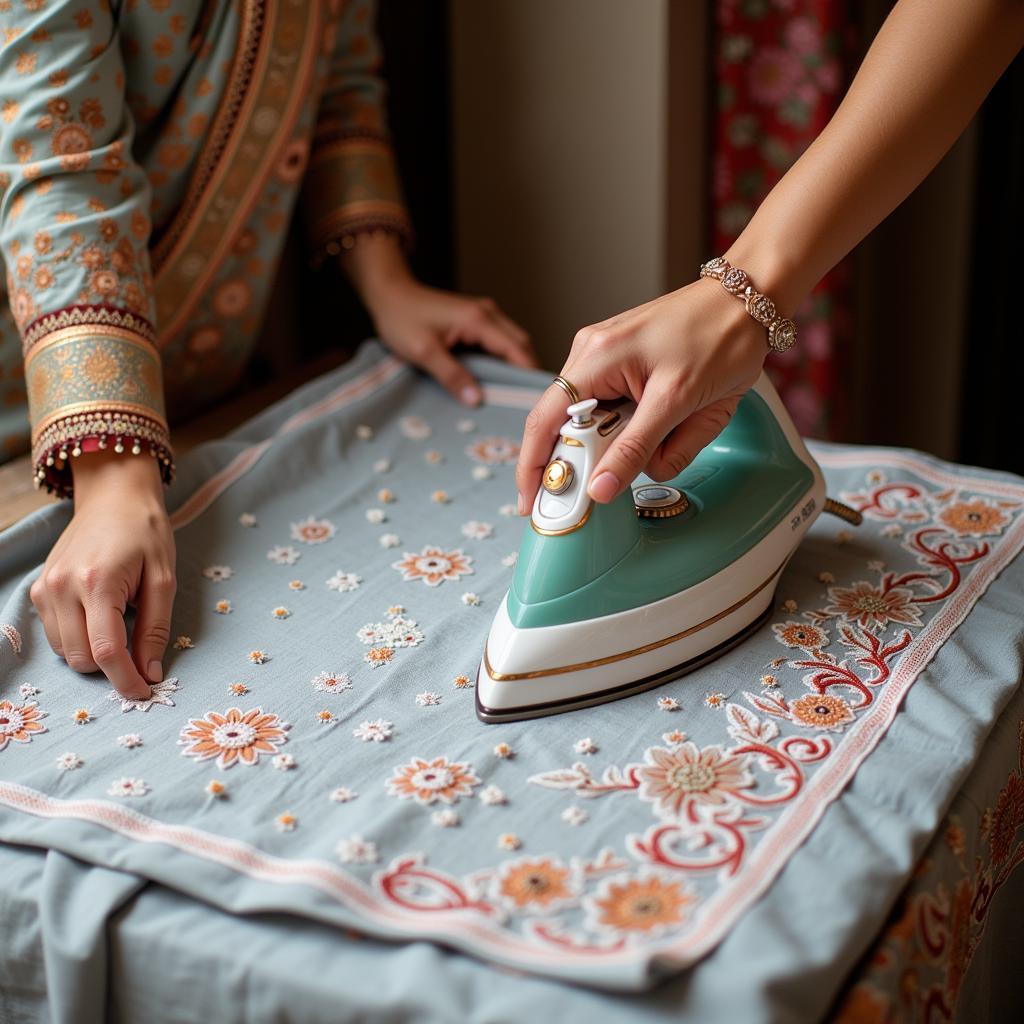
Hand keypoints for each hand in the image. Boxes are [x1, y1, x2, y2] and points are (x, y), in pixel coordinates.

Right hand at [29, 450, 175, 698]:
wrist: (114, 497)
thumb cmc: (146, 533)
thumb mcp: (164, 579)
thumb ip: (155, 628)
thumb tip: (151, 673)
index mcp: (98, 582)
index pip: (106, 650)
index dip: (125, 680)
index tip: (144, 694)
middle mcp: (62, 587)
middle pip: (80, 658)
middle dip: (110, 667)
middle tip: (139, 656)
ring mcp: (45, 588)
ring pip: (64, 651)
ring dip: (93, 652)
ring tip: (119, 624)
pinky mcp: (38, 588)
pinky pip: (55, 633)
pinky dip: (78, 637)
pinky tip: (99, 616)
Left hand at [342, 235, 536, 403]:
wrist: (389, 293)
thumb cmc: (401, 319)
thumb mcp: (424, 352)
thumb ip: (452, 376)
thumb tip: (477, 401)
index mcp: (479, 320)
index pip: (517, 351)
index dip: (528, 376)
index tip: (534, 400)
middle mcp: (488, 314)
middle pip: (522, 346)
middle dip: (527, 372)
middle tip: (527, 403)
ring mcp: (484, 315)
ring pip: (513, 344)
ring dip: (517, 367)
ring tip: (516, 395)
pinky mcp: (477, 320)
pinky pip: (500, 342)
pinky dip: (504, 361)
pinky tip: (498, 380)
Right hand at [516, 278, 768, 512]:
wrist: (747, 302)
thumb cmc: (719, 337)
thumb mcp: (678, 401)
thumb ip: (635, 449)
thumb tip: (599, 489)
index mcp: (594, 358)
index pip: (543, 423)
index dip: (534, 468)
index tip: (535, 503)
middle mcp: (591, 355)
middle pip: (576, 429)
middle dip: (615, 452)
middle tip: (655, 453)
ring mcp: (607, 360)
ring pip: (606, 427)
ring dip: (641, 440)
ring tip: (686, 420)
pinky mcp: (625, 368)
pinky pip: (623, 414)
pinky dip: (649, 427)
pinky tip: (680, 413)